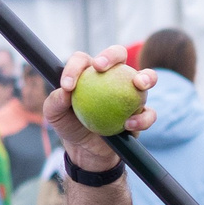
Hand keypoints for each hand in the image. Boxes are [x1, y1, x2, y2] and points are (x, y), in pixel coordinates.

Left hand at [42, 46, 152, 178]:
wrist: (86, 150)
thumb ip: (55, 101)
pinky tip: (129, 124)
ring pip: (146, 77)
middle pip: (118, 54)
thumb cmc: (69, 125)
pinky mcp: (141, 113)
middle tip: (100, 67)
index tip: (68, 86)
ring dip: (146, 77)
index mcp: (89, 72)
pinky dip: (142, 118)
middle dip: (112, 55)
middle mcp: (112, 77)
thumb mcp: (54, 115)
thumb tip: (64, 91)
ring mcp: (130, 94)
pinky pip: (148, 113)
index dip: (74, 67)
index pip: (83, 60)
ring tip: (139, 83)